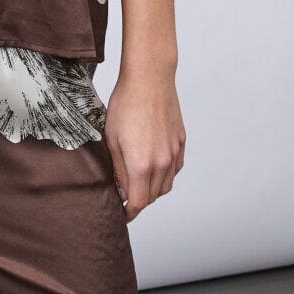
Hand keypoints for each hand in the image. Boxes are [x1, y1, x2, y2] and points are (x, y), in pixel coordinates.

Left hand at [104, 68, 185, 220]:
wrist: (149, 78)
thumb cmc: (126, 104)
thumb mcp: (112, 138)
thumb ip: (117, 169)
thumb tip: (121, 190)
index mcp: (142, 165)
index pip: (138, 203)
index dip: (129, 212)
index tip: (122, 214)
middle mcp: (162, 163)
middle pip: (153, 197)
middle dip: (139, 200)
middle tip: (125, 194)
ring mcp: (174, 153)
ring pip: (166, 185)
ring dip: (153, 189)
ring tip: (138, 180)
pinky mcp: (181, 142)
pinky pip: (175, 169)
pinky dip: (165, 174)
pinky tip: (154, 165)